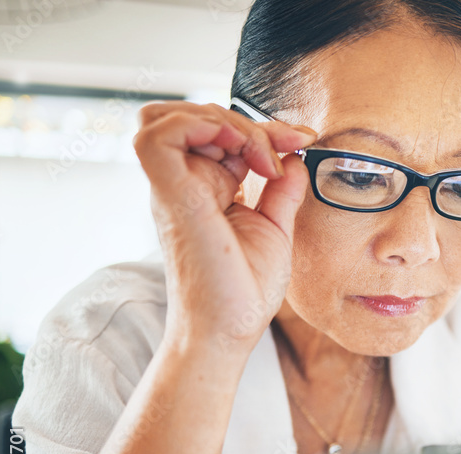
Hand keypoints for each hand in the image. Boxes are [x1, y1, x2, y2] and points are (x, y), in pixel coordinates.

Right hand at [133, 100, 317, 355]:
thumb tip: (294, 157)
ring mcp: (172, 189)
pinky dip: (201, 125)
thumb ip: (282, 191)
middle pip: (193, 116)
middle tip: (287, 146)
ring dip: (221, 119)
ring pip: (168, 116)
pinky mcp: (170, 197)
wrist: (228, 331)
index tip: (302, 140)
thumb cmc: (244, 291)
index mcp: (205, 189)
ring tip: (259, 153)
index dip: (263, 128)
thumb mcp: (274, 228)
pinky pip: (158, 134)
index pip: (219, 133)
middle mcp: (182, 185)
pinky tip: (241, 150)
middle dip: (246, 120)